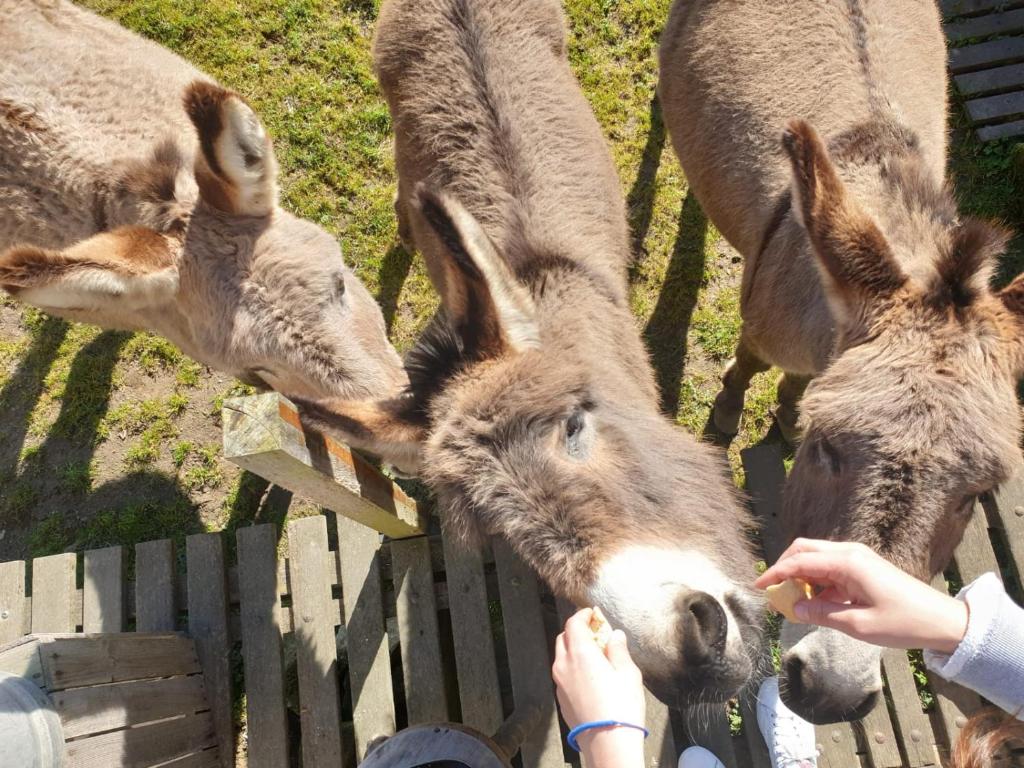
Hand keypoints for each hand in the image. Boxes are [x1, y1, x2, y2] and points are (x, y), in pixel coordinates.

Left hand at [552, 608, 645, 766]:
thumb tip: (614, 635)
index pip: (573, 623)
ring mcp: (559, 683)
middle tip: (595, 632)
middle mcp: (564, 665)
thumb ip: (618, 650)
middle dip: (577, 630)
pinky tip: (588, 675)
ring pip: (561, 656)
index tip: (593, 614)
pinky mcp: (560, 698)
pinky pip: (562, 674)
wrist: (607, 742)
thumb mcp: (628, 673)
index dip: (583, 615)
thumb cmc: (621, 707)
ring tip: (594, 654)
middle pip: (563, 637)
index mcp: (580, 653)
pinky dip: (572, 666)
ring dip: (573, 649)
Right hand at [755, 538, 968, 652]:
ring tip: (790, 601)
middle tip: (772, 591)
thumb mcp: (859, 625)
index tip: (759, 588)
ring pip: (815, 558)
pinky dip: (815, 582)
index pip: (800, 561)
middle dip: (784, 568)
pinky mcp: (862, 567)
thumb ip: (823, 614)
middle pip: (804, 550)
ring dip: (799, 576)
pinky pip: (829, 568)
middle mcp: (849, 553)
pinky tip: (813, 602)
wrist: (941, 620)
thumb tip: (795, 609)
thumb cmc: (904, 622)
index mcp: (847, 563)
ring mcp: (856, 558)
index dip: (776, 574)